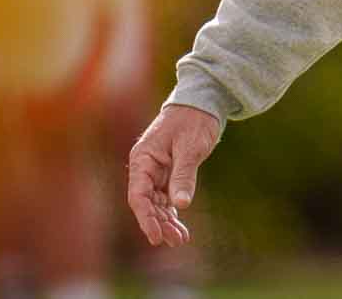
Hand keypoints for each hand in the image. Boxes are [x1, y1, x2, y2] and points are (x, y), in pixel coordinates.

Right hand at [126, 103, 219, 246]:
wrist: (202, 102)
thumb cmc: (194, 120)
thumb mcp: (190, 147)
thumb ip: (184, 175)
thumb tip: (181, 204)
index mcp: (142, 159)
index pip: (138, 195)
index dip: (146, 218)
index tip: (156, 237)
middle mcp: (145, 167)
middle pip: (147, 203)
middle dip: (160, 223)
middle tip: (176, 240)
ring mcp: (156, 171)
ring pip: (157, 203)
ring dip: (167, 221)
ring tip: (181, 239)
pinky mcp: (168, 173)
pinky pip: (167, 198)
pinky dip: (173, 211)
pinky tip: (180, 228)